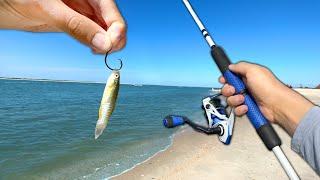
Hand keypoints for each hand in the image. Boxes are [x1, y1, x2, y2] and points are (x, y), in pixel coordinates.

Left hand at [0, 0, 125, 52]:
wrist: (4, 5)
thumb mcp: (50, 9)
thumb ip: (77, 26)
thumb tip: (103, 44)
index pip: (110, 9)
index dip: (116, 28)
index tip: (110, 45)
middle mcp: (88, 0)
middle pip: (113, 20)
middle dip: (114, 37)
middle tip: (105, 51)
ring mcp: (83, 12)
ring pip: (106, 30)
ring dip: (107, 43)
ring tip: (97, 51)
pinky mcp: (77, 23)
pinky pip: (94, 35)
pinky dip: (97, 44)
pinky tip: (93, 49)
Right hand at [220, 61, 313, 134]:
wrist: (277, 105)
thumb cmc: (269, 87)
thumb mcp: (254, 70)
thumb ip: (240, 66)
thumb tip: (231, 66)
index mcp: (248, 76)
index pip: (231, 76)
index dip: (226, 78)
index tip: (224, 80)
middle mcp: (247, 87)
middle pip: (228, 89)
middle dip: (228, 90)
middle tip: (234, 90)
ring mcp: (247, 99)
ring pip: (231, 100)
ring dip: (234, 100)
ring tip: (243, 99)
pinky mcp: (248, 109)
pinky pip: (236, 110)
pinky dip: (240, 109)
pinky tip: (246, 107)